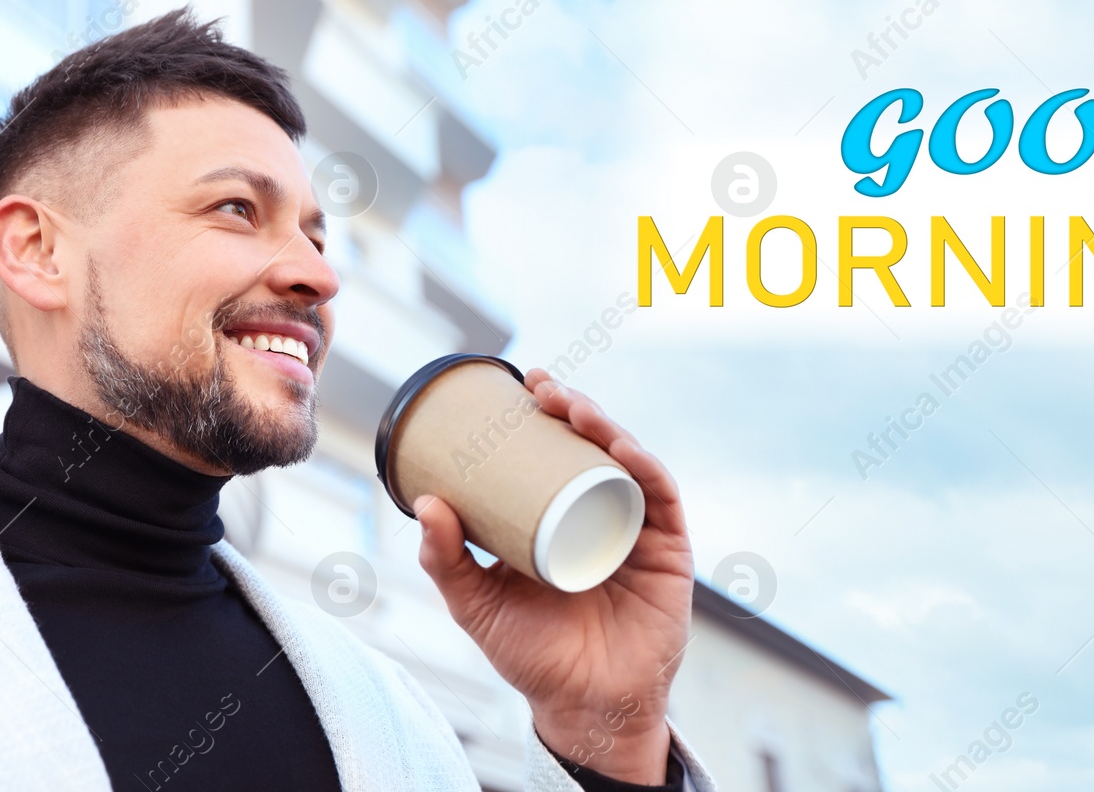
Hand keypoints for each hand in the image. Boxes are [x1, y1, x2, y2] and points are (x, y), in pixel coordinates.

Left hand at [412, 369, 693, 783]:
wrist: (583, 707)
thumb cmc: (532, 658)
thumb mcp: (477, 604)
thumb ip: (446, 561)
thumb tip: (424, 501)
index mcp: (561, 520)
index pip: (559, 455)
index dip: (546, 416)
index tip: (521, 387)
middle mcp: (602, 516)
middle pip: (594, 449)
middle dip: (573, 409)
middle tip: (542, 388)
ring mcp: (638, 531)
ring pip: (629, 463)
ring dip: (606, 427)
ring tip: (574, 407)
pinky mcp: (668, 553)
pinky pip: (661, 500)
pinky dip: (645, 468)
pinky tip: (623, 447)